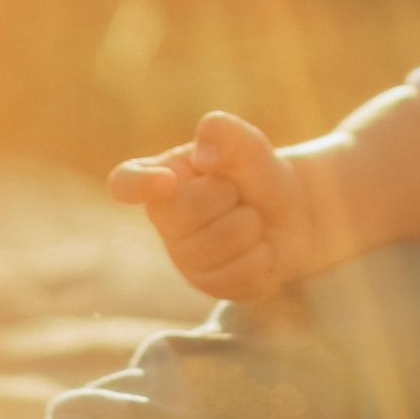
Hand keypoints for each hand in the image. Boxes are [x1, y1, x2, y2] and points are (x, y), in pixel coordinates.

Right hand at [108, 112, 314, 301]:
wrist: (293, 213)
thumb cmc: (257, 173)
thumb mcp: (249, 145)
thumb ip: (227, 135)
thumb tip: (204, 155)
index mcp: (161, 175)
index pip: (126, 183)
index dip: (139, 184)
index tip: (165, 180)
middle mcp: (164, 219)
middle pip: (185, 212)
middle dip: (226, 196)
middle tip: (239, 191)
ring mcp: (184, 256)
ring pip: (214, 248)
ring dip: (248, 227)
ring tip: (251, 218)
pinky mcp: (208, 284)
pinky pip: (235, 277)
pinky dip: (261, 258)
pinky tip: (260, 247)